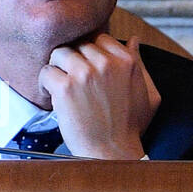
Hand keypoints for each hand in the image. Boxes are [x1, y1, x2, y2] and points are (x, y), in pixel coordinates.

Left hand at [39, 34, 161, 158]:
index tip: (86, 68)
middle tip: (71, 80)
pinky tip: (52, 96)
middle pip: (78, 45)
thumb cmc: (129, 127)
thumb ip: (139, 63)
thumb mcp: (146, 93)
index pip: (99, 39)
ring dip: (58, 68)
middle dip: (73, 61)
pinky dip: (45, 84)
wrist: (112, 152)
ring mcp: (85, 73)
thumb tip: (133, 39)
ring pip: (60, 53)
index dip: (89, 53)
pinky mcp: (65, 87)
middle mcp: (106, 63)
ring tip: (61, 86)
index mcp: (126, 61)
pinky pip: (46, 72)